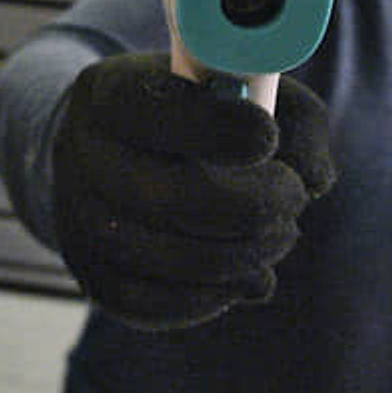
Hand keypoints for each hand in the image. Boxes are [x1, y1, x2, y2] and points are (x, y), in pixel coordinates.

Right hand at [51, 54, 334, 329]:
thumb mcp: (239, 87)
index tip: (267, 138)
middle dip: (253, 207)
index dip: (223, 131)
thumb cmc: (193, 113)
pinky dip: (211, 297)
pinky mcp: (90, 274)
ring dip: (245, 256)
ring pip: (168, 259)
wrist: (111, 149)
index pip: (159, 112)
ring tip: (278, 236)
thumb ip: (291, 117)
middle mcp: (80, 155)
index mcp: (109, 93)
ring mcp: (77, 220)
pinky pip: (151, 305)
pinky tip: (243, 276)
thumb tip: (314, 180)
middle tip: (294, 200)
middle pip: (169, 198)